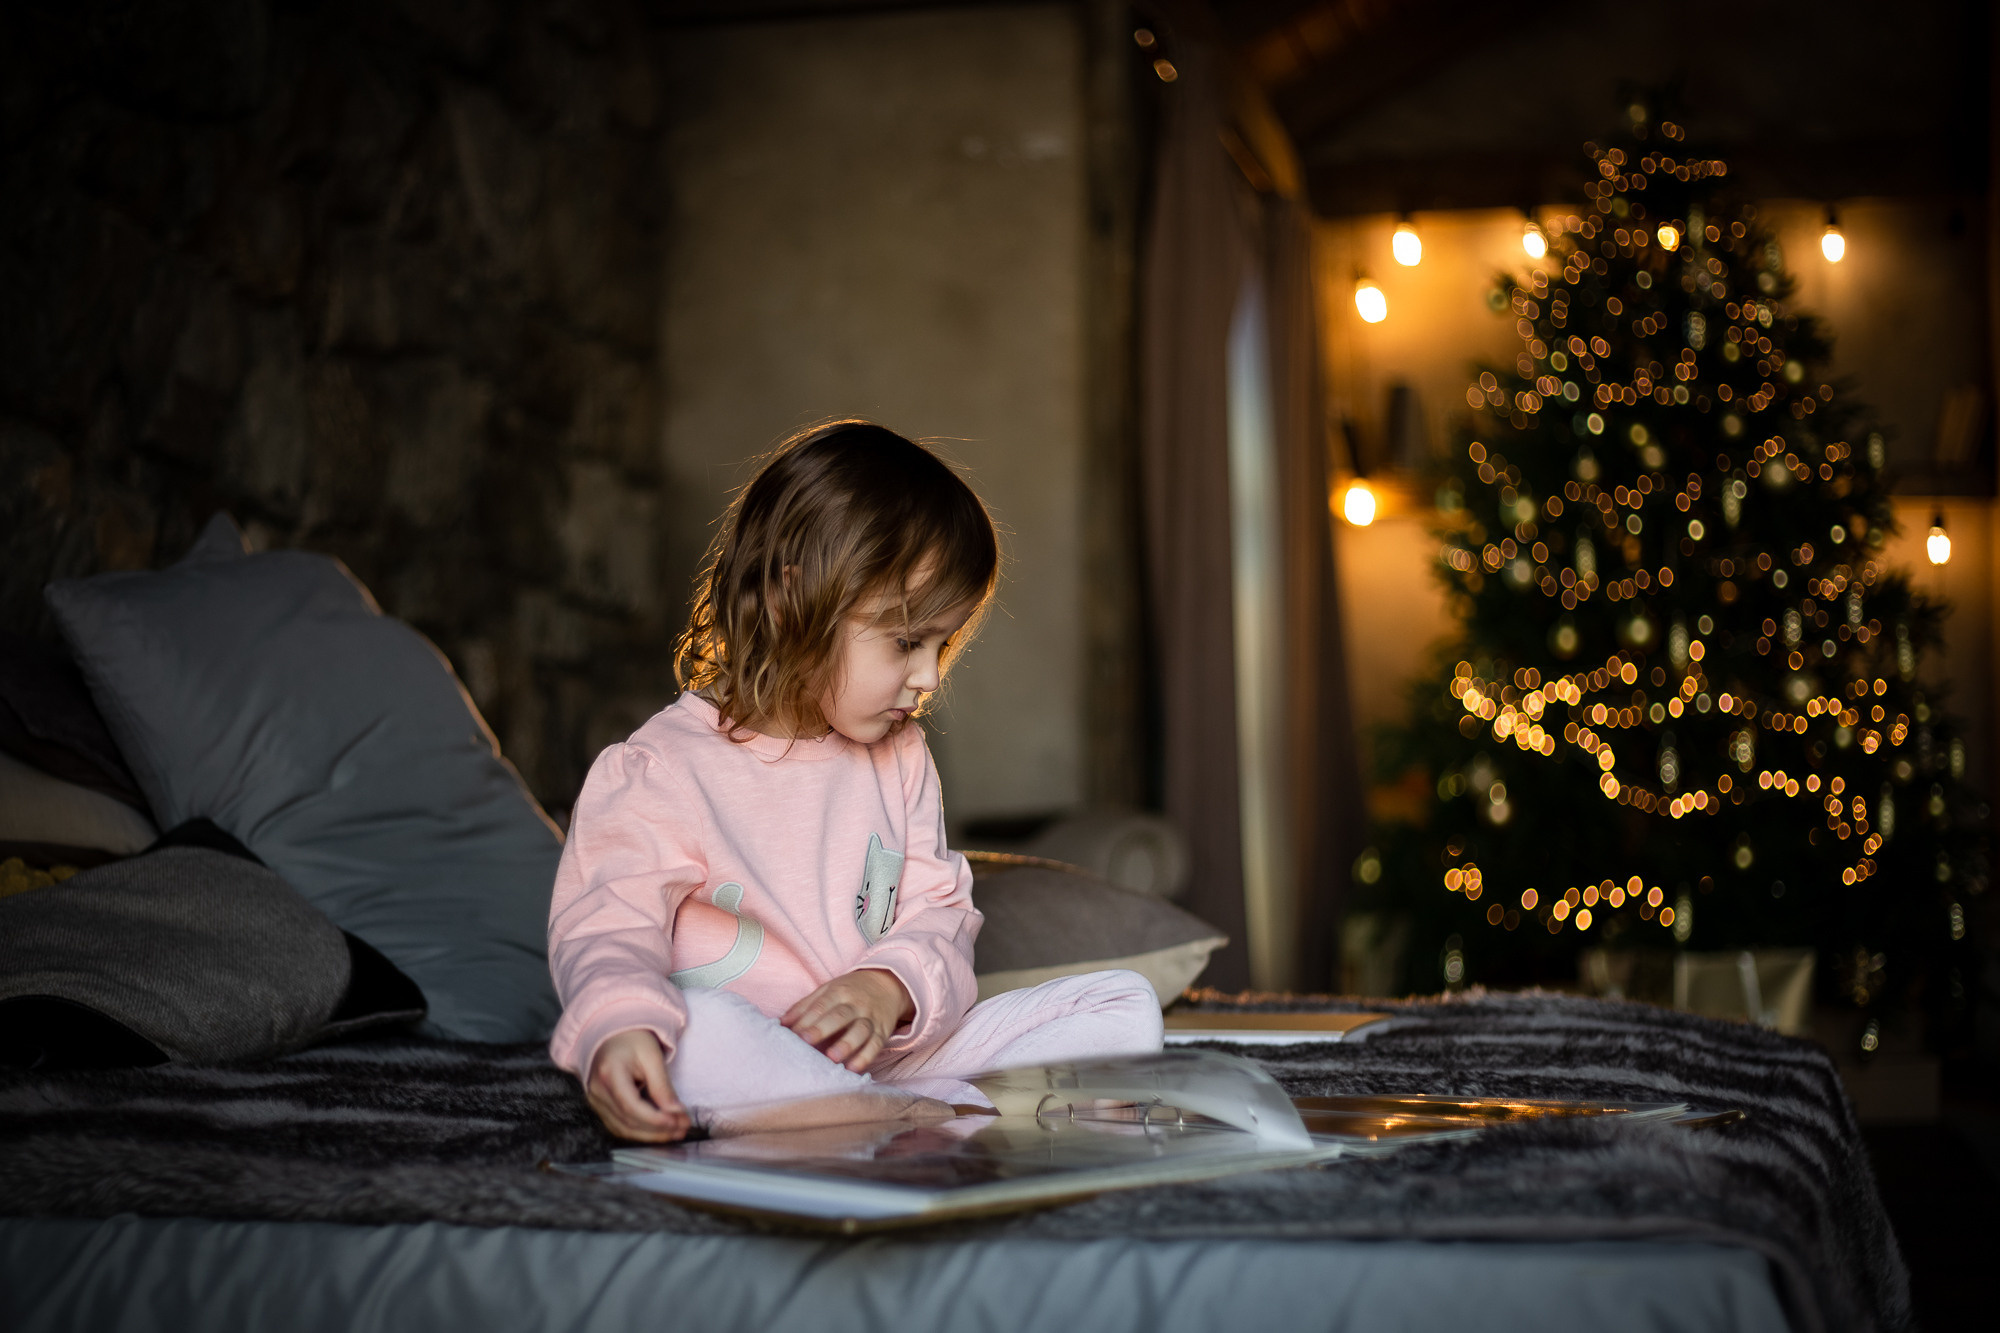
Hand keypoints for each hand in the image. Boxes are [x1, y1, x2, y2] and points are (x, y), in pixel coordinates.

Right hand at [585, 1028, 690, 1141]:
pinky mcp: (599, 1107)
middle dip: (657, 1129)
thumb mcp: (652, 1056)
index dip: (655, 1119)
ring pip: (623, 1129)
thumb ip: (662, 1085)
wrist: (611, 1034)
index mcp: (609, 1073)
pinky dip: (640, 1131)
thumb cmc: (632, 1039)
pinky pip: (619, 1126)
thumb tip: (675, 1112)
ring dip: (650, 1135)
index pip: (631, 1106)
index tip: (677, 1122)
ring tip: (675, 1132)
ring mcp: (596, 1101)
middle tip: (682, 1128)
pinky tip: (658, 1130)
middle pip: (627, 1121)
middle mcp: (598, 1091)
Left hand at [782, 969, 914, 1072]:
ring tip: (832, 1058)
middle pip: (841, 1015)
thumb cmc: (850, 991)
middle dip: (823, 1028)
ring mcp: (871, 1017)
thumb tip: (780, 1024)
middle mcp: (857, 1004)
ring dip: (847, 1044)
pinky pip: (876, 1045)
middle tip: (806, 1041)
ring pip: (861, 1030)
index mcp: (840, 991)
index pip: (822, 1005)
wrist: (887, 985)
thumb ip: (804, 1007)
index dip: (807, 1019)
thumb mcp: (828, 990)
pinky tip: (853, 1069)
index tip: (793, 1034)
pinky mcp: (883, 1032)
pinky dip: (866, 1057)